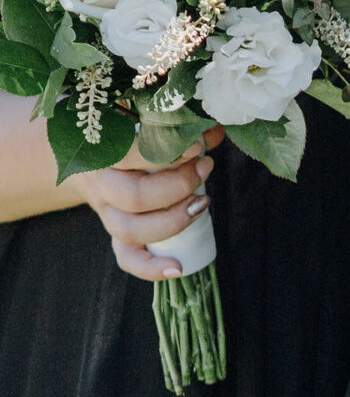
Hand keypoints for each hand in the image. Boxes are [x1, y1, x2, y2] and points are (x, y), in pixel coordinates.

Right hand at [72, 130, 225, 281]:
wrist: (89, 164)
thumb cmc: (126, 140)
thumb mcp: (143, 128)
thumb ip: (177, 129)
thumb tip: (214, 131)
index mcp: (103, 153)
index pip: (129, 154)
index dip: (167, 154)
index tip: (198, 148)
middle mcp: (101, 186)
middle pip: (134, 196)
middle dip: (177, 186)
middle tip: (205, 168)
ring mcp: (108, 215)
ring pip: (131, 229)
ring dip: (172, 222)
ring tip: (202, 204)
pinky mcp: (116, 237)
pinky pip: (127, 259)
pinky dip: (151, 268)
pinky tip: (178, 267)